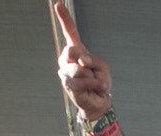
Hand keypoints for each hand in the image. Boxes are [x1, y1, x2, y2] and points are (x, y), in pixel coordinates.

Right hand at [51, 2, 111, 120]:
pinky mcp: (68, 85)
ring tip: (97, 83)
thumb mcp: (102, 67)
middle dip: (85, 61)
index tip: (58, 4)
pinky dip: (95, 84)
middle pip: (71, 51)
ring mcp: (65, 72)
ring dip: (92, 77)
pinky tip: (98, 88)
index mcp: (77, 51)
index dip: (65, 19)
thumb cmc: (100, 82)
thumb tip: (81, 63)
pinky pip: (83, 81)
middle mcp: (66, 59)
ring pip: (77, 69)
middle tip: (91, 70)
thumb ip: (93, 61)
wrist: (100, 102)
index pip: (70, 32)